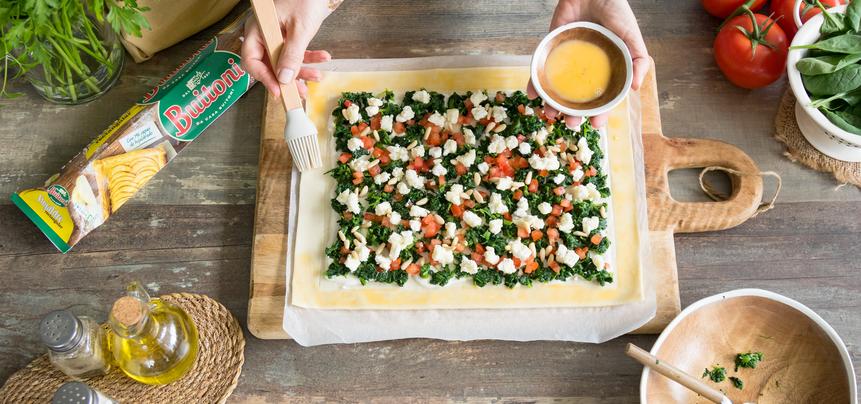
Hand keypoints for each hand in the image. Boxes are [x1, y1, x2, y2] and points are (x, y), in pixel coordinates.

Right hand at [241, 0, 332, 97]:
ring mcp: (275, 37)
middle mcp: (263, 35)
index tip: (278, 91)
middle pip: (268, 65)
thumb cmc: (305, 0)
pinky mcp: (288, 38)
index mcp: (257, 30)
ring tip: (318, 76)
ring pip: (284, 62)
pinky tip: (323, 58)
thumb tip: (284, 79)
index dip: (263, 77)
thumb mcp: (299, 30)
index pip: (251, 60)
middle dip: (287, 79)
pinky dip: (308, 58)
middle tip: (300, 92)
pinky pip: (295, 54)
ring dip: (301, 71)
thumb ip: (292, 55)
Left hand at [528, 0, 648, 127]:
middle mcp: (585, 71)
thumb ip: (638, 60)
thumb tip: (637, 88)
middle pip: (577, 100)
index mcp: (606, 72)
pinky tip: (532, 93)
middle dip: (573, 115)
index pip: (602, 99)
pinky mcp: (550, 51)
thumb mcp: (632, 36)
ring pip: (557, 91)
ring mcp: (567, 63)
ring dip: (552, 105)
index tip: (597, 126)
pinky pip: (540, 70)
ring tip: (549, 113)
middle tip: (570, 123)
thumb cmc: (615, 11)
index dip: (600, 114)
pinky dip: (535, 83)